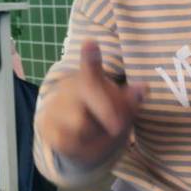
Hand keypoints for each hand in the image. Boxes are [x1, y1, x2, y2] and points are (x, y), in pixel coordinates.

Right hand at [35, 41, 147, 163]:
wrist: (71, 132)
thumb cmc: (100, 111)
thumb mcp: (120, 106)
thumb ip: (131, 98)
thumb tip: (143, 88)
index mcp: (90, 78)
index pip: (91, 67)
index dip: (91, 56)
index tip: (91, 43)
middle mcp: (70, 88)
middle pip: (94, 104)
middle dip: (110, 115)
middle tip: (118, 126)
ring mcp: (56, 107)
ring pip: (83, 126)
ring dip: (97, 134)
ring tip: (97, 131)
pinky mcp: (47, 128)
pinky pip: (72, 143)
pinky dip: (85, 147)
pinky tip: (85, 141)